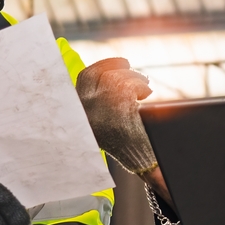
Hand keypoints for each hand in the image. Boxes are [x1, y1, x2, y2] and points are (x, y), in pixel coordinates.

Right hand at [76, 57, 157, 174]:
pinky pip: (129, 85)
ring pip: (116, 77)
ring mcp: (101, 106)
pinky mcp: (118, 106)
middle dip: (113, 64)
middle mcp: (85, 108)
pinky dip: (140, 85)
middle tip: (127, 65)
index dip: (99, 67)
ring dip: (132, 77)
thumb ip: (97, 104)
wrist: (139, 160)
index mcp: (79, 112)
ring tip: (143, 85)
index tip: (112, 64)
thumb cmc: (124, 144)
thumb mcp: (102, 124)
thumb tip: (107, 76)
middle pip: (98, 74)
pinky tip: (146, 93)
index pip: (84, 79)